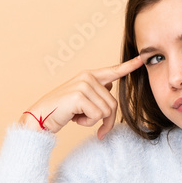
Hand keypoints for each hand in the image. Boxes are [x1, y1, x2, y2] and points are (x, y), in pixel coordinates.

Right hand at [19, 56, 144, 139]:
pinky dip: (87, 123)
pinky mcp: (79, 96)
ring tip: (78, 117)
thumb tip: (110, 85)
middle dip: (105, 119)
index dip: (129, 66)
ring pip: (106, 111)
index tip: (141, 59)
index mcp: (89, 76)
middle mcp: (87, 77)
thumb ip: (96, 91)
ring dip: (94, 121)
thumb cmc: (61, 110)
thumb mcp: (81, 99)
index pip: (113, 71)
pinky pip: (97, 116)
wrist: (40, 117)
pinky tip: (74, 119)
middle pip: (113, 103)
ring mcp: (83, 85)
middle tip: (88, 122)